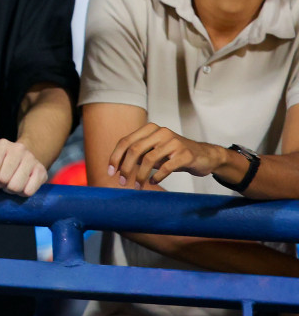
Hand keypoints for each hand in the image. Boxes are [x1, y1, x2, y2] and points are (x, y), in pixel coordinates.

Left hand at [0, 138, 49, 196]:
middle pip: (3, 178)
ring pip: (16, 186)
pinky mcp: (42, 171)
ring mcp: (32, 159)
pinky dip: (21, 193)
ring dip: (9, 190)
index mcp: (1, 144)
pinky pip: (28, 191)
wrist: (21, 160)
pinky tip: (20, 185)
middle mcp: (18, 149)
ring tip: (9, 184)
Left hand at [106, 121, 225, 188]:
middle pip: (135, 149)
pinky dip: (157, 176)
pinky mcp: (185, 154)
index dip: (115, 157)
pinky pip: (166, 167)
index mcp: (150, 129)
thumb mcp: (154, 151)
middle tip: (122, 182)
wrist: (205, 156)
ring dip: (140, 175)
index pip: (125, 141)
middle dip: (125, 167)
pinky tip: (153, 182)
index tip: (110, 171)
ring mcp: (174, 142)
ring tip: (138, 186)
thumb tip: (117, 167)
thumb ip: (138, 155)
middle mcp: (161, 132)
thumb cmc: (174, 155)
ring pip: (149, 159)